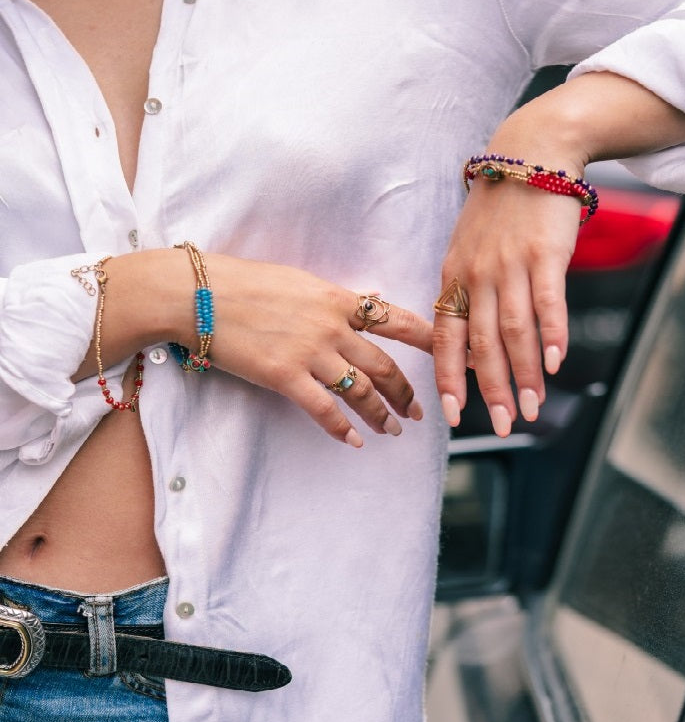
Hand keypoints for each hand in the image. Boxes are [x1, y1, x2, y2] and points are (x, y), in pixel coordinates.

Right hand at [92, 252, 433, 447]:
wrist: (196, 293)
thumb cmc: (241, 282)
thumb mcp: (297, 280)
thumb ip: (333, 298)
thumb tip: (365, 302)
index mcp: (337, 298)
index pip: (396, 320)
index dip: (428, 340)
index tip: (451, 355)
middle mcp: (331, 326)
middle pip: (384, 365)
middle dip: (406, 392)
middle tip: (419, 412)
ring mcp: (309, 352)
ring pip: (361, 390)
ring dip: (382, 414)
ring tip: (394, 431)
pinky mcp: (284, 375)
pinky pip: (324, 409)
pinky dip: (343, 428)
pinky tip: (355, 441)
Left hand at [433, 164, 581, 436]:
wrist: (531, 153)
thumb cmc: (500, 210)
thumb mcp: (467, 250)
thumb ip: (465, 295)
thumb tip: (469, 348)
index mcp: (453, 277)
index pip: (445, 339)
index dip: (449, 380)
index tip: (454, 416)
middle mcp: (477, 276)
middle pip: (482, 346)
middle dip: (493, 391)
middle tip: (505, 426)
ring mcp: (510, 265)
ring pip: (514, 332)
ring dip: (525, 375)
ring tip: (535, 406)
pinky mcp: (545, 254)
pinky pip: (547, 303)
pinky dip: (552, 335)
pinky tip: (556, 363)